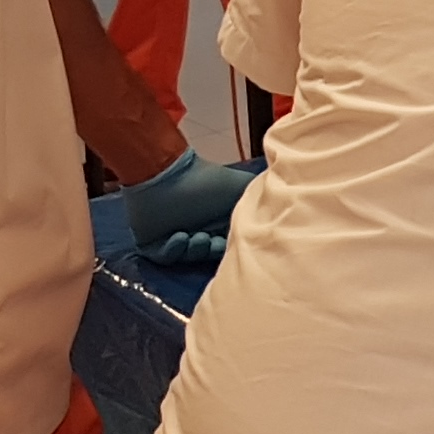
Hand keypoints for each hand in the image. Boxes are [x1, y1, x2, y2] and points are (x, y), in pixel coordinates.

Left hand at [122, 150, 261, 252]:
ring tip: (196, 236)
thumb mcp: (241, 188)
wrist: (168, 173)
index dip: (232, 249)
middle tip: (213, 241)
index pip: (228, 246)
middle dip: (212, 252)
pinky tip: (180, 236)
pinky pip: (166, 257)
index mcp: (217, 223)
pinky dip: (174, 250)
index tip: (233, 243)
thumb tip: (280, 204)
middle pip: (209, 256)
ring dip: (195, 250)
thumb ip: (261, 198)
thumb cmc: (206, 181)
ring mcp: (175, 238)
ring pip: (189, 259)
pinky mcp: (153, 244)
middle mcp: (199, 231)